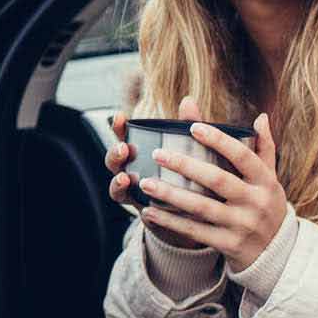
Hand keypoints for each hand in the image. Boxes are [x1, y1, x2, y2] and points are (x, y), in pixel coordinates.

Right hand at [107, 96, 207, 250]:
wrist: (204, 215)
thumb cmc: (195, 174)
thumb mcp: (194, 150)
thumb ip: (188, 127)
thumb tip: (188, 101)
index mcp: (141, 155)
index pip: (124, 137)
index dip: (118, 128)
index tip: (119, 116)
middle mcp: (133, 173)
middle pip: (113, 162)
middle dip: (114, 155)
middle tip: (123, 149)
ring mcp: (138, 196)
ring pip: (116, 189)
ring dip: (117, 182)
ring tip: (124, 178)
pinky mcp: (149, 216)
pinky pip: (136, 213)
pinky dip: (140, 210)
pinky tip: (144, 207)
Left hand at [137, 112, 286, 270]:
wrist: (277, 254)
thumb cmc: (267, 205)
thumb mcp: (270, 179)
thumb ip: (264, 148)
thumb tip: (261, 117)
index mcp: (265, 181)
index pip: (242, 156)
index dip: (219, 140)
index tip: (193, 126)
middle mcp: (256, 202)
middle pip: (218, 180)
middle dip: (186, 165)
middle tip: (157, 153)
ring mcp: (242, 225)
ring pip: (202, 208)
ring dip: (171, 194)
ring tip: (145, 182)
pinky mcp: (228, 245)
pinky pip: (195, 231)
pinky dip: (170, 222)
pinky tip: (149, 211)